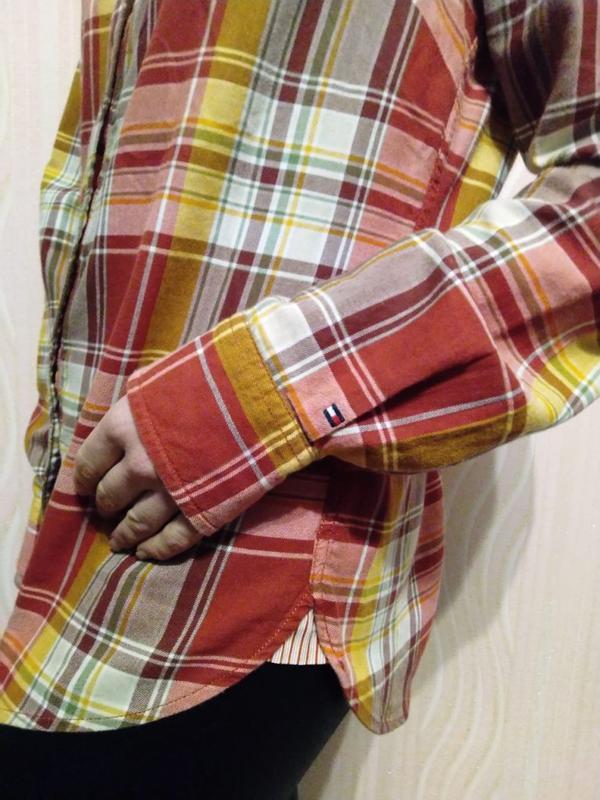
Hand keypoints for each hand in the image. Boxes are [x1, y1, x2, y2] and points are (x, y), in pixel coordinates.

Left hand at [73, 395, 200, 560]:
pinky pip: (173, 539)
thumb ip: (141, 406)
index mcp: (125, 427)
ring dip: (125, 535)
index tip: (86, 487)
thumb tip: (130, 421)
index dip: (86, 479)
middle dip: (106, 506)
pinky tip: (147, 553)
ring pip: (137, 524)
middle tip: (108, 511)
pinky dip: (157, 549)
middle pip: (111, 496)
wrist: (259, 397)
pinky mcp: (201, 510)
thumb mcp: (163, 381)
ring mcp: (170, 491)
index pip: (90, 462)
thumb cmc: (211, 380)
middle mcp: (140, 463)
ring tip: (121, 542)